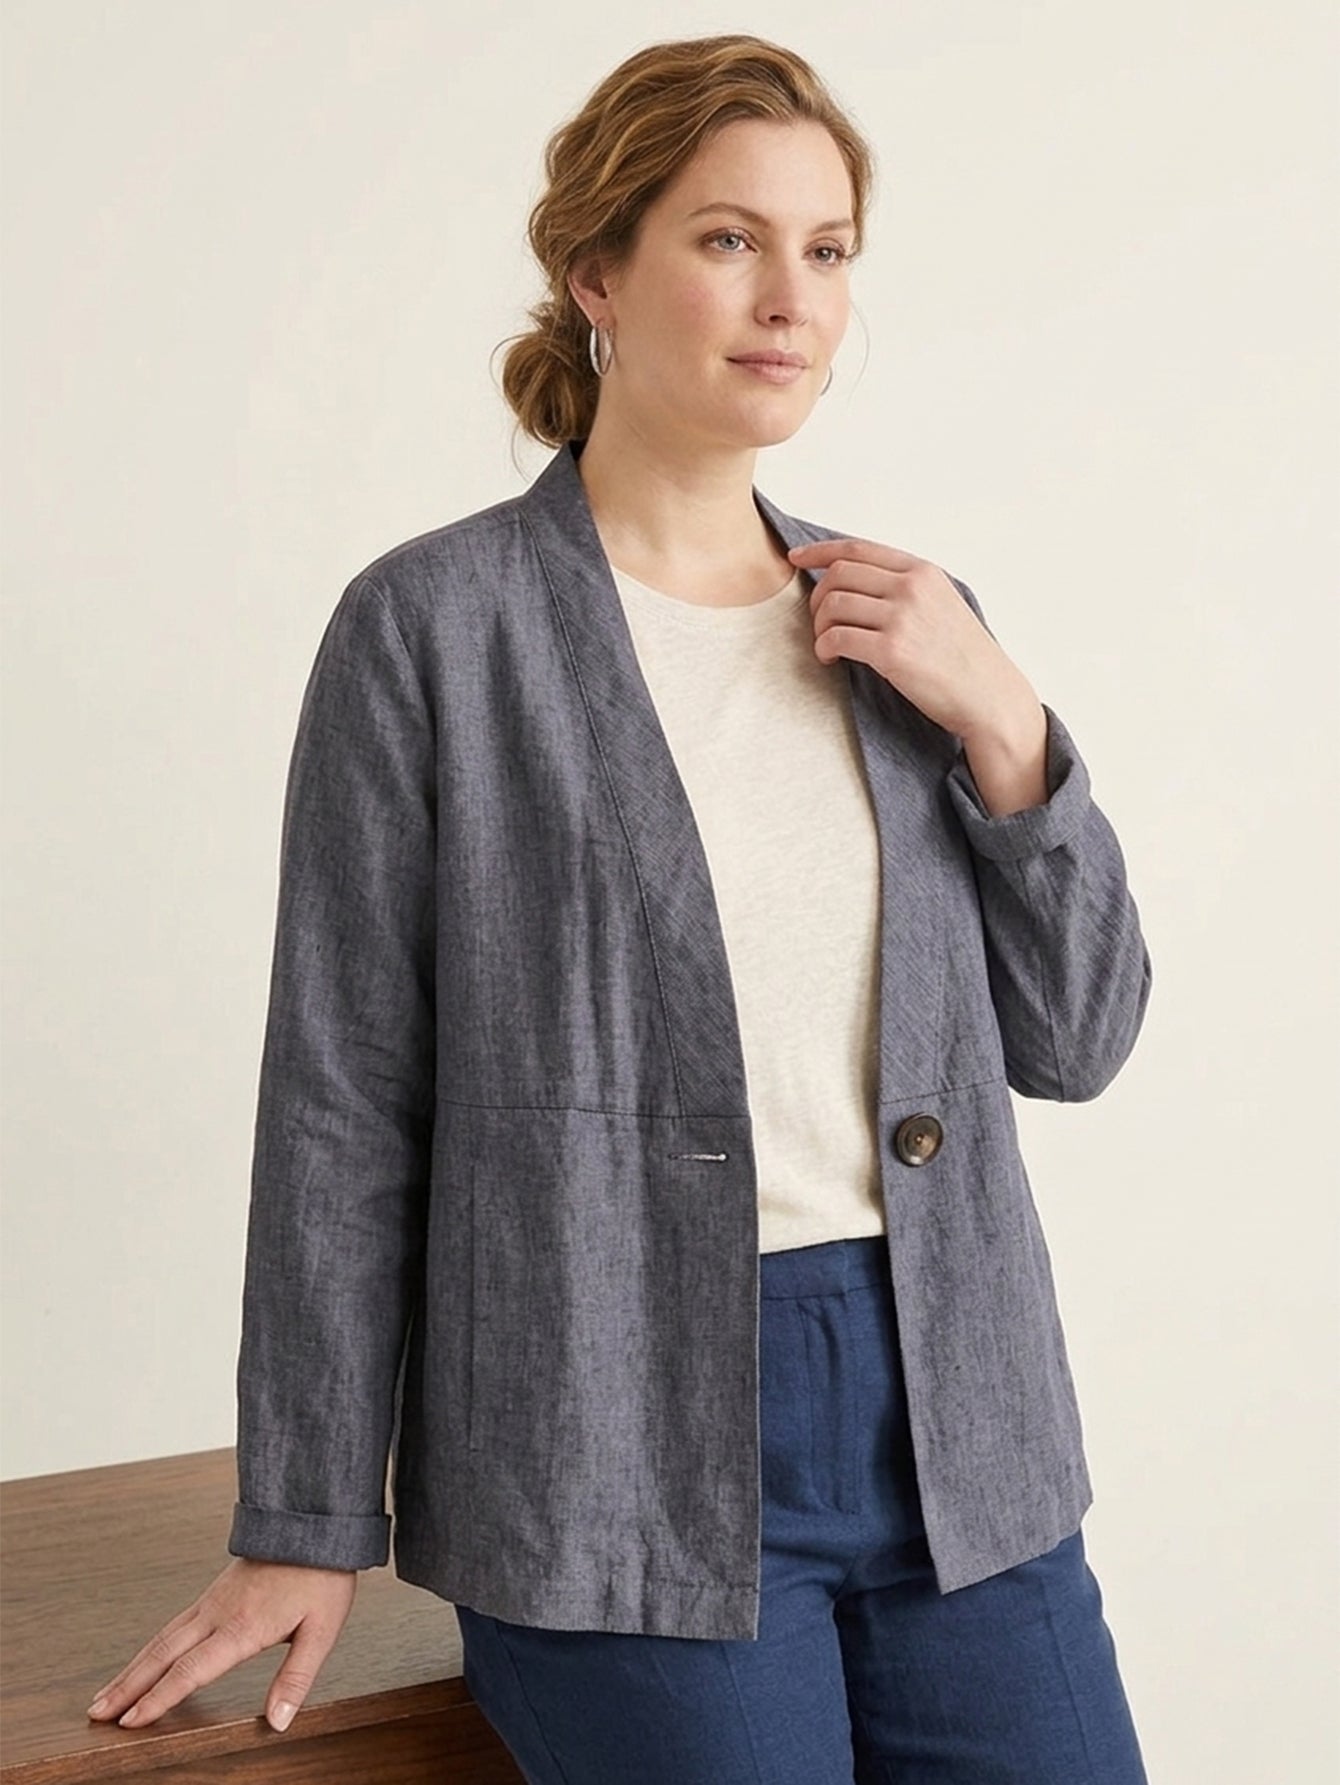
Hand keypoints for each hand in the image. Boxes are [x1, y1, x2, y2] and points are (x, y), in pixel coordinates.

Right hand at [85, 1557, 357, 1733]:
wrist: (315, 1522)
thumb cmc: (321, 1574)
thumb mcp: (322, 1628)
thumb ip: (297, 1676)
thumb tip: (278, 1721)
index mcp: (242, 1626)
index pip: (191, 1670)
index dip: (158, 1698)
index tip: (130, 1722)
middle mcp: (218, 1613)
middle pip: (162, 1654)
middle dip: (127, 1686)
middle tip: (95, 1713)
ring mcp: (212, 1600)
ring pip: (162, 1638)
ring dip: (131, 1668)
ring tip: (105, 1694)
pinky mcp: (215, 1593)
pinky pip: (173, 1625)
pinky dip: (150, 1647)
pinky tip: (144, 1660)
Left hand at [787, 537, 1041, 746]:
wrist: (989, 695)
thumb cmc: (963, 658)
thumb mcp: (942, 604)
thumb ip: (906, 588)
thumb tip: (856, 583)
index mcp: (922, 572)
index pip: (858, 549)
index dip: (819, 551)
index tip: (796, 559)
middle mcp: (911, 587)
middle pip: (839, 574)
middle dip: (817, 597)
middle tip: (819, 622)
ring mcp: (902, 617)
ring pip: (833, 604)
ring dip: (819, 625)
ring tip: (827, 644)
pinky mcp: (892, 650)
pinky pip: (837, 637)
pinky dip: (824, 648)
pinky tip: (830, 658)